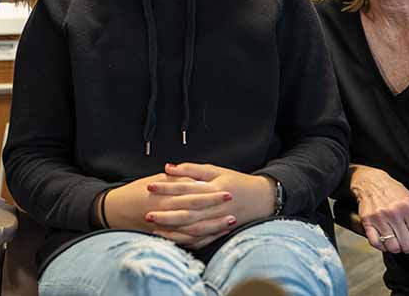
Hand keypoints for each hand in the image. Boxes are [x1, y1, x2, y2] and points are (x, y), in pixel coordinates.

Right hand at [105, 171, 233, 246]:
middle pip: (197, 212)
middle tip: (234, 208)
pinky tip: (214, 235)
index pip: (194, 194)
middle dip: (216, 211)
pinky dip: (201, 239)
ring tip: (229, 223)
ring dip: (213, 227)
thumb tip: (194, 178)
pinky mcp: (164, 236)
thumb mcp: (155, 181)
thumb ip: (175, 178)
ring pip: (194, 229)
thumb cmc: (136, 192)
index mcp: (166, 195)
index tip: (228, 191)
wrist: (115, 209)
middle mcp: (167, 211)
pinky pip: (186, 241)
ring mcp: (166, 227)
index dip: (212, 193)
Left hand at [151, 162, 274, 247]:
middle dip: (166, 214)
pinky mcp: (220, 232)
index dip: (167, 187)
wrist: (262, 199)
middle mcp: (215, 207)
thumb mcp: (217, 170)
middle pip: (187, 212)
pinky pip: (201, 240)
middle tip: (146, 213)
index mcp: (214, 188)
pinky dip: (186, 241)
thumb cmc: (237, 182)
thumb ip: (192, 169)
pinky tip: (171, 239)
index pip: (186, 188)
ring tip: (154, 228)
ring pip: (192, 229)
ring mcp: (218, 222)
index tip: (150, 187)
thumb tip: (169, 167)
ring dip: (173, 230)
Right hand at [349, 164, 408, 253]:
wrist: (371, 182)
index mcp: (408, 206)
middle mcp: (394, 212)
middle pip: (407, 245)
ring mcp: (379, 217)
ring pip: (393, 247)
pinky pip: (376, 243)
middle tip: (407, 240)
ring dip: (396, 248)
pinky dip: (382, 246)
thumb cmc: (394, 192)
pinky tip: (385, 240)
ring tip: (396, 240)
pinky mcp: (367, 221)